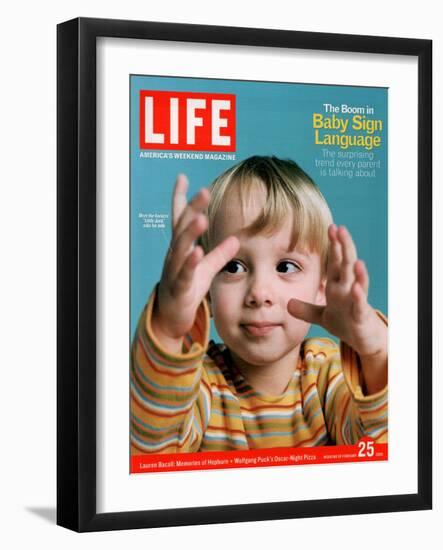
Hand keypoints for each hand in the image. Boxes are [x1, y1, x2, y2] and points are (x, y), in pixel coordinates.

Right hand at [151, 174, 238, 350]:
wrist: (171, 317)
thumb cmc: (188, 289)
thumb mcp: (206, 269)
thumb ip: (220, 254)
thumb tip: (237, 238)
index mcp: (182, 248)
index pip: (180, 219)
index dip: (181, 199)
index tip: (182, 177)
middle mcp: (175, 255)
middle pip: (182, 227)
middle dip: (192, 209)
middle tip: (204, 191)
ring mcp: (174, 271)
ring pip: (180, 248)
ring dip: (191, 232)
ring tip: (202, 218)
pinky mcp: (178, 288)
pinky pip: (183, 274)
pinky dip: (190, 262)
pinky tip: (197, 252)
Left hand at [287, 225, 386, 392]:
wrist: (363, 341)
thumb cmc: (345, 323)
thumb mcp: (321, 316)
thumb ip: (305, 309)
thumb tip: (287, 304)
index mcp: (337, 286)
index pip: (335, 262)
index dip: (333, 246)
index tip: (330, 228)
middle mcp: (348, 289)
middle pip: (345, 265)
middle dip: (343, 247)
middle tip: (340, 228)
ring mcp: (356, 301)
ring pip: (356, 282)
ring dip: (355, 270)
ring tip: (354, 257)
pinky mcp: (361, 316)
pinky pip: (359, 305)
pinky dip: (358, 296)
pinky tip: (355, 286)